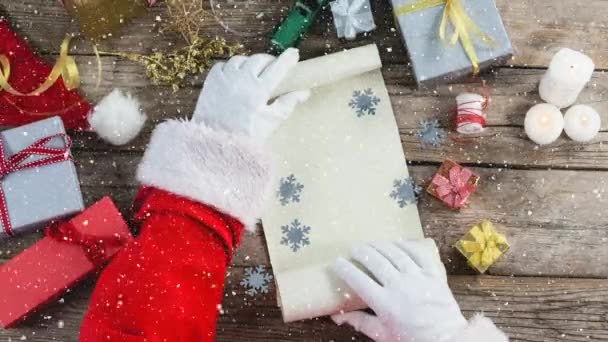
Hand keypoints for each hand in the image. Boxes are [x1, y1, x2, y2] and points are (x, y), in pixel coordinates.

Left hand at [193, 48, 309, 140]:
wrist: (215, 143)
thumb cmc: (246, 136)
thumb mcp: (271, 122)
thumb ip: (288, 104)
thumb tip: (305, 92)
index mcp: (259, 90)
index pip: (278, 68)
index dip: (288, 59)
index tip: (294, 53)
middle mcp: (242, 79)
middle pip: (260, 59)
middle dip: (270, 61)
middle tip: (274, 68)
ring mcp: (225, 78)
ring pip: (241, 59)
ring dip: (250, 63)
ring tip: (255, 72)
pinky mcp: (211, 80)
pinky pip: (224, 65)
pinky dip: (232, 67)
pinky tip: (236, 76)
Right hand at [332, 239, 467, 341]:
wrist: (447, 340)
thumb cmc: (413, 340)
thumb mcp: (383, 335)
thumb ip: (360, 322)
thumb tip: (338, 316)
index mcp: (385, 304)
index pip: (358, 280)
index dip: (344, 269)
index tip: (336, 262)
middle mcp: (400, 287)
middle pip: (375, 261)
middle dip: (361, 252)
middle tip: (353, 249)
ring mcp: (418, 279)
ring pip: (395, 253)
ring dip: (380, 246)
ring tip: (370, 243)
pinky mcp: (434, 275)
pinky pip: (419, 253)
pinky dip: (406, 245)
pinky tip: (397, 243)